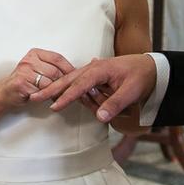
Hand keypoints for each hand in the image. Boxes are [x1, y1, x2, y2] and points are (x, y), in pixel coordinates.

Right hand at [0, 48, 74, 107]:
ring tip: (56, 95)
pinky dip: (46, 96)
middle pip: (55, 71)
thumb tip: (73, 73)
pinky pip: (41, 91)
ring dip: (55, 91)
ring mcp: (24, 71)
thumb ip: (52, 68)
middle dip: (63, 83)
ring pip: (49, 82)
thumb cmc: (24, 81)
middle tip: (68, 89)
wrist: (6, 92)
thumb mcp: (38, 69)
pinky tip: (46, 98)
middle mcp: (29, 60)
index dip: (69, 68)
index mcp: (35, 53)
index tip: (76, 75)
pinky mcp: (21, 83)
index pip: (57, 58)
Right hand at [37, 54, 156, 124]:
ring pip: (72, 82)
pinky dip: (74, 91)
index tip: (54, 106)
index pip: (79, 85)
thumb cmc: (141, 77)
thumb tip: (99, 117)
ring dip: (70, 95)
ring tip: (69, 101)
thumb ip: (114, 104)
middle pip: (67, 80)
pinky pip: (80, 85)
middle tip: (33, 97)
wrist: (150, 66)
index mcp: (100, 70)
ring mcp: (92, 70)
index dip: (66, 97)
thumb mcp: (131, 92)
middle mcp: (92, 67)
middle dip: (50, 89)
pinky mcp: (94, 75)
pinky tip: (73, 96)